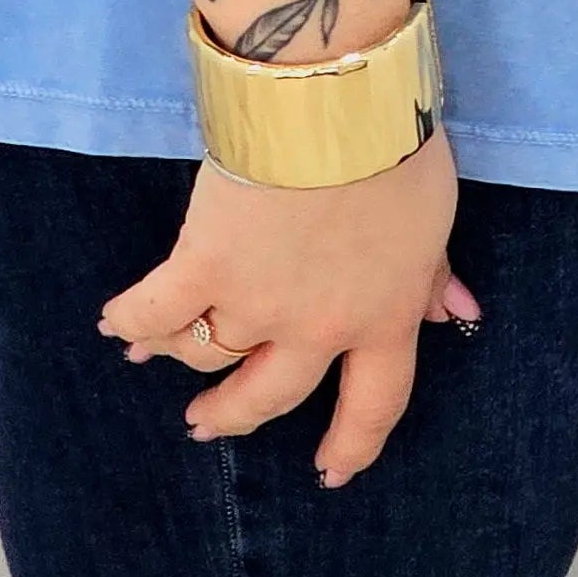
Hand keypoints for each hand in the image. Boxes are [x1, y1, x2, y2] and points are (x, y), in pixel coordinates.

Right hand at [97, 130, 477, 487]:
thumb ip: (435, 273)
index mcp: (385, 318)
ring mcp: (256, 303)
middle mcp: (317, 329)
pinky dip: (133, 321)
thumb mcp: (434, 216)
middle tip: (207, 424)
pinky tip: (117, 327)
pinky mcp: (204, 265)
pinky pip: (157, 310)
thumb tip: (460, 314)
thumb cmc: (394, 148)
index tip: (329, 472)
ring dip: (180, 358)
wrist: (335, 103)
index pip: (373, 405)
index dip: (352, 445)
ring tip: (153, 357)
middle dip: (236, 415)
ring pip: (209, 353)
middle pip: (271, 395)